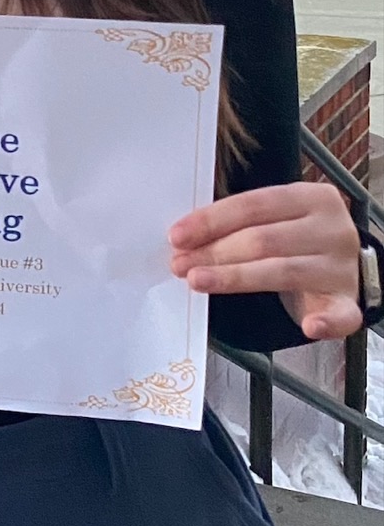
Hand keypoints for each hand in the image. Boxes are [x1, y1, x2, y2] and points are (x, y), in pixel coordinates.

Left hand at [170, 182, 361, 341]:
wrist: (341, 265)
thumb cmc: (296, 239)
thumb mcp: (275, 218)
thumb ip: (239, 223)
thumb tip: (183, 239)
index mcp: (312, 198)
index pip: (254, 205)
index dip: (212, 221)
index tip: (177, 237)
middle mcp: (333, 229)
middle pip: (264, 239)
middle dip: (215, 252)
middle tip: (180, 265)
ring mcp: (342, 267)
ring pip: (283, 272)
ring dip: (235, 278)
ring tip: (198, 282)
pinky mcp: (349, 301)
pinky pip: (341, 315)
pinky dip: (326, 322)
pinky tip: (308, 327)